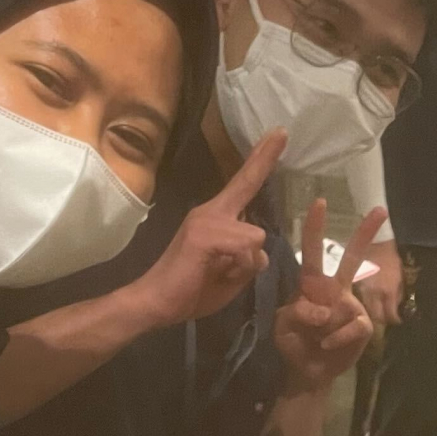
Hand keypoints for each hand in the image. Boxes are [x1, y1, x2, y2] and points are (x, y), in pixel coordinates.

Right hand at [127, 132, 283, 331]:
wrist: (156, 302)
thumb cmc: (192, 291)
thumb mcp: (232, 274)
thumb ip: (249, 258)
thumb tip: (259, 250)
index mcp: (217, 217)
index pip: (245, 182)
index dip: (263, 157)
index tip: (280, 133)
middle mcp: (212, 210)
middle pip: (249, 188)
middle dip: (262, 176)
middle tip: (262, 173)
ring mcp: (206, 219)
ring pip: (257, 237)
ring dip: (246, 263)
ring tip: (219, 274)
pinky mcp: (203, 234)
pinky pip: (246, 248)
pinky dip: (238, 267)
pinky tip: (216, 272)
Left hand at [274, 199, 381, 392]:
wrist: (308, 372)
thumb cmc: (294, 343)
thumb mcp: (283, 326)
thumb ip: (296, 312)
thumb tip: (323, 310)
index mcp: (312, 284)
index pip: (312, 252)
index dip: (314, 228)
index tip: (319, 203)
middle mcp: (335, 290)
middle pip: (353, 258)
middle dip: (365, 233)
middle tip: (380, 210)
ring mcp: (351, 307)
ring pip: (345, 303)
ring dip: (325, 324)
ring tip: (316, 340)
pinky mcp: (362, 326)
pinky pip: (351, 326)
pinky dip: (336, 337)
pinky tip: (327, 345)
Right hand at [355, 239, 404, 328]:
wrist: (374, 242)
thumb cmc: (390, 258)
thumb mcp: (399, 277)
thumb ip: (398, 295)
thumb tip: (396, 309)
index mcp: (388, 292)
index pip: (390, 316)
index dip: (394, 320)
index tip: (397, 320)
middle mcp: (373, 294)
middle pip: (375, 318)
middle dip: (381, 321)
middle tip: (384, 319)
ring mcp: (360, 290)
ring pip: (363, 311)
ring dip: (368, 314)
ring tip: (372, 313)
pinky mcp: (350, 286)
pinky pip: (354, 301)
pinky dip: (357, 305)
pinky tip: (360, 304)